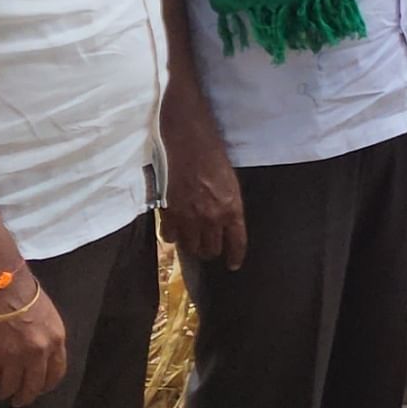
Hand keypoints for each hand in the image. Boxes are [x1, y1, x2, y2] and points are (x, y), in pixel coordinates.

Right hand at [0, 273, 69, 406]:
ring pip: (8, 388)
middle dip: (24, 397)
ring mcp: (13, 357)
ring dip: (0, 394)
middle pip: (33, 386)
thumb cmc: (21, 292)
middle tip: (18, 401)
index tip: (39, 389)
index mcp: (55, 341)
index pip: (55, 373)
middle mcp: (37, 353)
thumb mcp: (47, 315)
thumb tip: (41, 353)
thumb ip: (46, 336)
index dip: (46, 385)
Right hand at [161, 127, 246, 269]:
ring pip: (190, 247)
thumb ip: (229, 207)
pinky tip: (175, 231)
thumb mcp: (231, 184)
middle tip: (209, 247)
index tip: (233, 264)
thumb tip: (225, 224)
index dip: (235, 257)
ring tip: (192, 241)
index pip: (237, 243)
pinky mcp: (169, 212)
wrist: (189, 142)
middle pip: (211, 250)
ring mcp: (189, 216)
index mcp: (232, 209)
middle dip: (211, 251)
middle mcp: (212, 217)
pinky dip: (172, 236)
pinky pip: (170, 237)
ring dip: (192, 246)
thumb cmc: (214, 157)